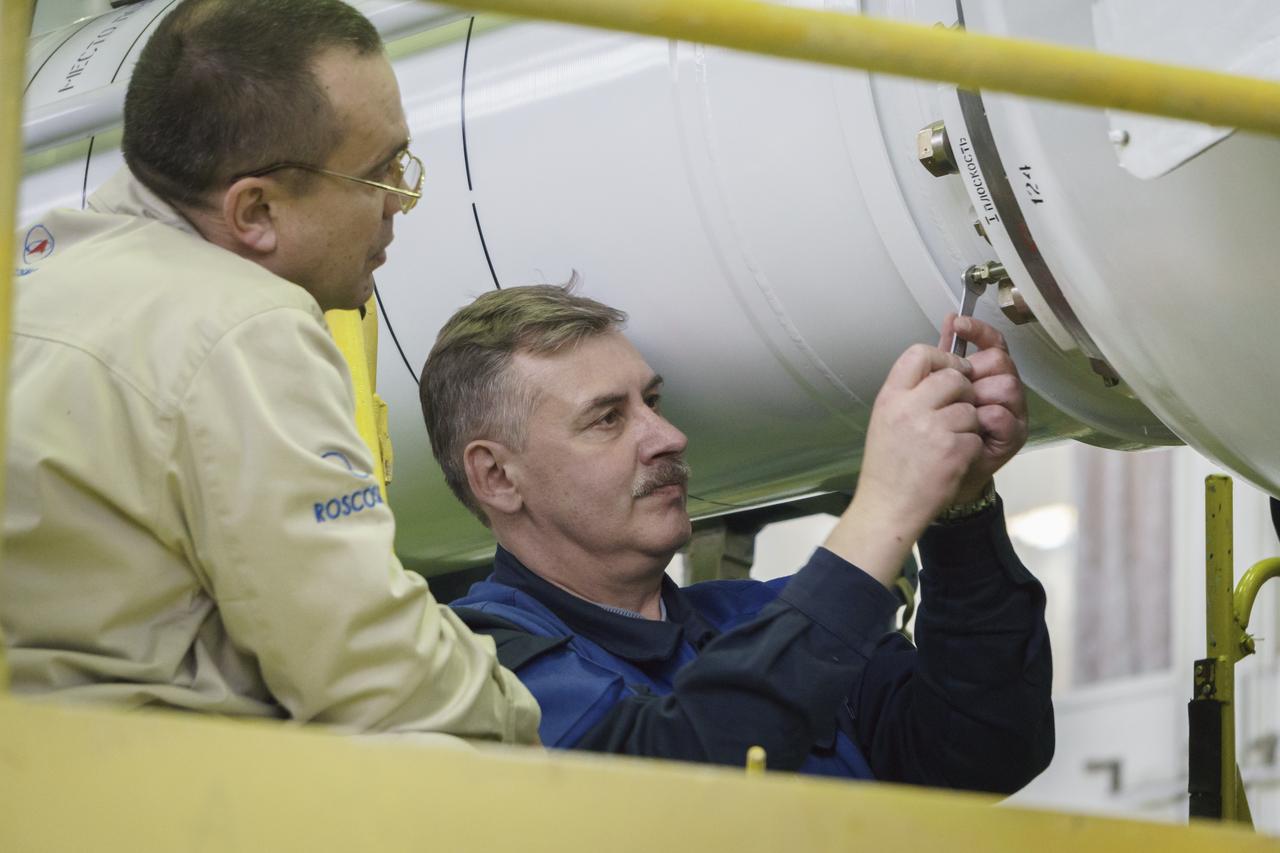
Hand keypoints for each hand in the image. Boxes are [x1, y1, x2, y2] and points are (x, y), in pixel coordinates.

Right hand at [824, 344, 983, 586]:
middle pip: (954, 376)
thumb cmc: (888, 466)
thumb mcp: (886, 418)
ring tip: (947, 441)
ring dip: (967, 423)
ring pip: (970, 407)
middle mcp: (909, 408)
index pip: (919, 353)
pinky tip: (951, 459)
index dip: (941, 358)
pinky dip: (970, 447)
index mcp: (891, 398)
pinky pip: (976, 434)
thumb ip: (909, 391)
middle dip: (963, 391)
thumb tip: (936, 366)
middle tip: (955, 409)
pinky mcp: (954, 449)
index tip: (948, 371)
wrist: (888, 506)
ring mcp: (933, 428)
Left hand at [939, 314, 1027, 503]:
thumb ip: (942, 356)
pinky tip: (969, 428)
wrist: (929, 479)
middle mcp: (1002, 390)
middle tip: (954, 389)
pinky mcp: (1013, 437)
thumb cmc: (932, 435)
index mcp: (984, 375)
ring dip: (977, 396)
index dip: (978, 330)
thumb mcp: (931, 391)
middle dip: (974, 370)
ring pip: (1006, 386)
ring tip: (959, 412)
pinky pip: (1001, 416)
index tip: (958, 324)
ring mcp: (1011, 412)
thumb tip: (949, 319)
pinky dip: (982, 420)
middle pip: (1000, 361)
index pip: (991, 342)